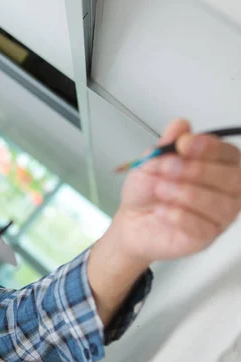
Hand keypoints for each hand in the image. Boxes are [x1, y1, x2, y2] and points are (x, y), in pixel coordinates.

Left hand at [109, 118, 240, 263]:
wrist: (131, 221)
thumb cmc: (147, 190)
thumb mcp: (151, 162)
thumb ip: (166, 145)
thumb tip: (180, 125)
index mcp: (216, 166)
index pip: (228, 154)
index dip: (209, 148)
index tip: (184, 144)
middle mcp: (225, 190)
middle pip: (233, 179)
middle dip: (197, 170)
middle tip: (167, 167)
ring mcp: (218, 216)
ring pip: (221, 204)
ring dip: (186, 193)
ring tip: (160, 189)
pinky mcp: (206, 237)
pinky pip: (204, 227)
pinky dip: (182, 217)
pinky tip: (163, 211)